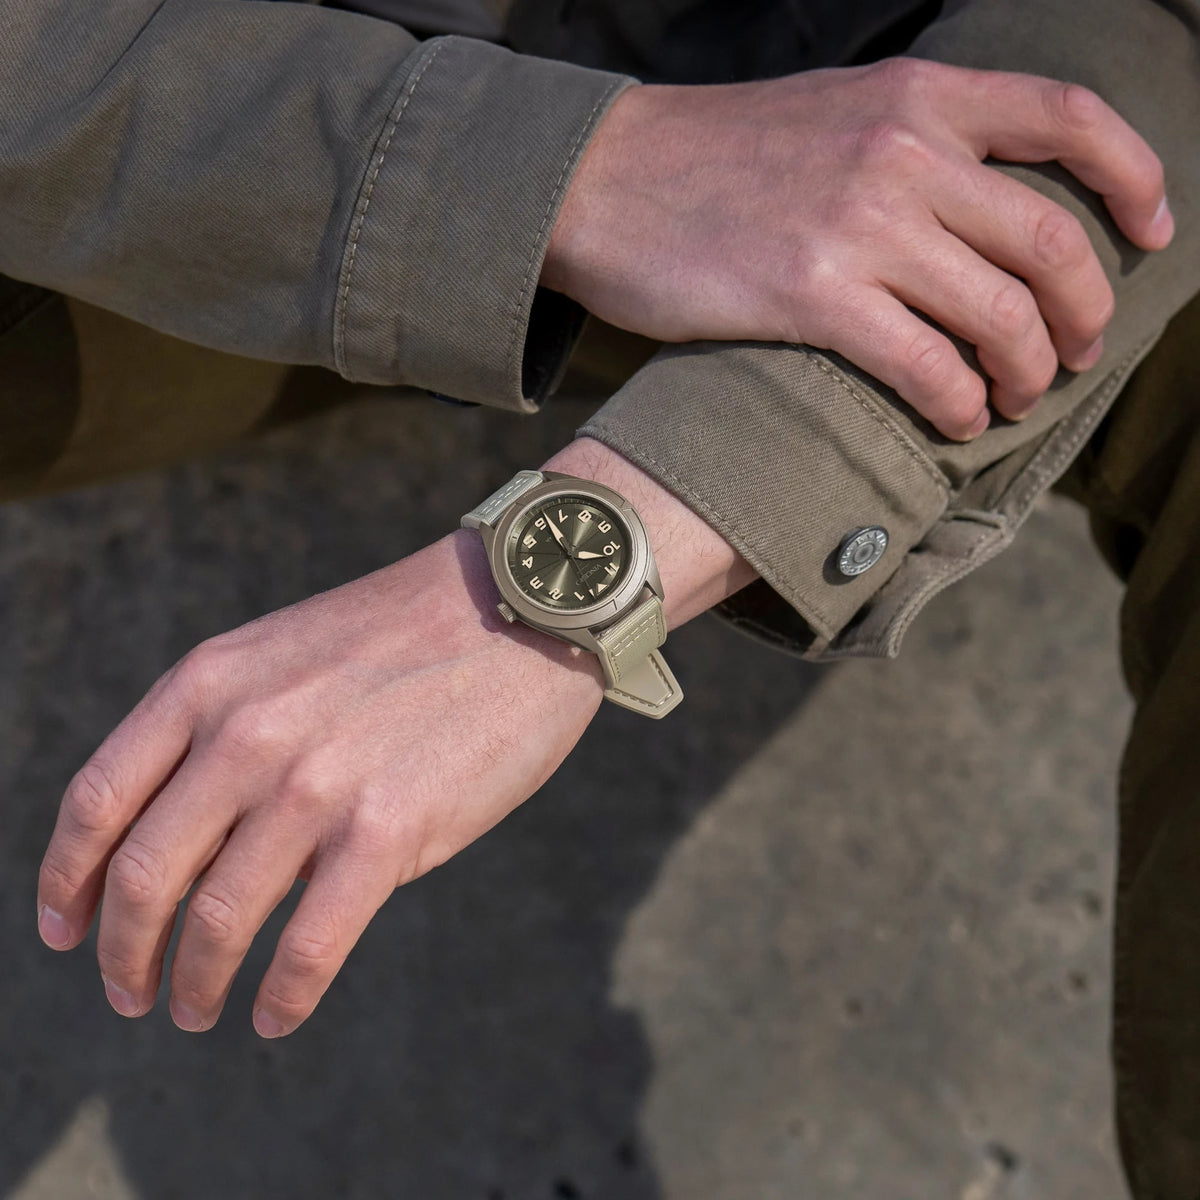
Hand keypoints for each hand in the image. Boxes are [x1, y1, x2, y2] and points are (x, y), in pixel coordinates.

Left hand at [35, 439, 755, 1035]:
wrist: (518, 605)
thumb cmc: (405, 634)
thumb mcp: (284, 651)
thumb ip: (225, 727)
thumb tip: (190, 836)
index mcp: (210, 682)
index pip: (98, 800)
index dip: (67, 881)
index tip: (65, 929)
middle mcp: (247, 733)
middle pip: (145, 876)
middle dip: (124, 953)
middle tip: (132, 991)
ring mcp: (315, 784)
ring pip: (218, 921)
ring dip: (197, 983)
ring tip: (199, 1008)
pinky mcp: (388, 830)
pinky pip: (308, 945)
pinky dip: (281, 996)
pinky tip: (276, 1015)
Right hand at [541, 57, 1172, 440]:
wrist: (609, 181)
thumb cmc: (712, 156)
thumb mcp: (830, 111)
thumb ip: (909, 139)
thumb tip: (972, 206)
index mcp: (916, 97)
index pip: (1070, 119)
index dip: (1135, 178)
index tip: (1154, 230)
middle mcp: (904, 151)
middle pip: (1053, 239)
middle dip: (1086, 311)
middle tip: (1078, 352)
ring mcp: (862, 224)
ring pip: (1002, 313)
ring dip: (1029, 370)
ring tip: (1015, 398)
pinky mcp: (813, 296)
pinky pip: (927, 364)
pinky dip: (959, 403)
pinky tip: (956, 419)